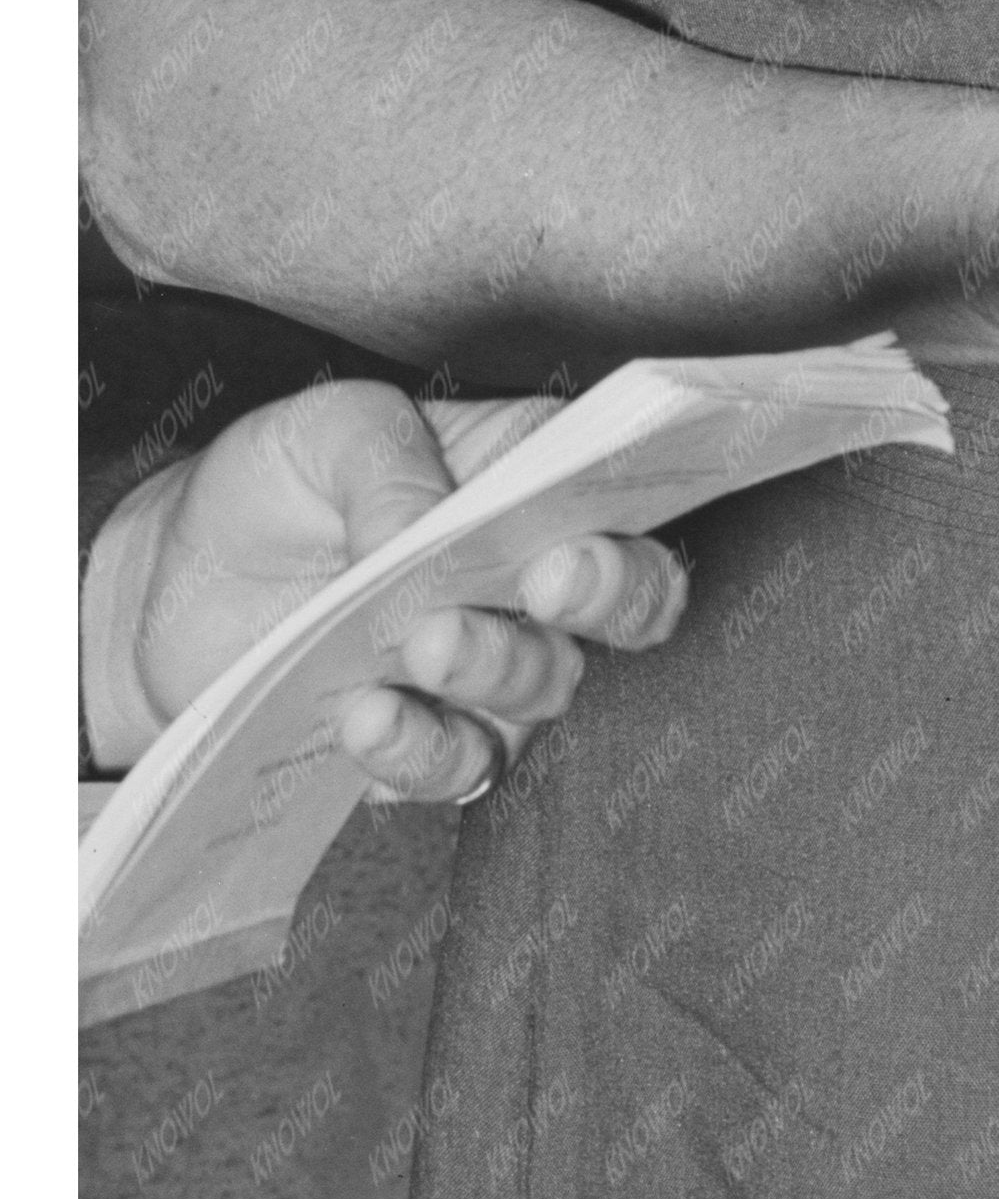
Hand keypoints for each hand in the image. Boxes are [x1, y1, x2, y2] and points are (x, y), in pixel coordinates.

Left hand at [85, 382, 691, 797]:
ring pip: (545, 690)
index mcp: (529, 481)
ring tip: (419, 646)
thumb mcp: (324, 432)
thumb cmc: (273, 486)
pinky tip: (369, 716)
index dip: (627, 525)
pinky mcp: (427, 743)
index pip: (621, 503)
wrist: (171, 587)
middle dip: (604, 601)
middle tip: (542, 587)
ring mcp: (486, 670)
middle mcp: (529, 581)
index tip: (575, 544)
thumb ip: (389, 470)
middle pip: (626, 606)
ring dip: (495, 670)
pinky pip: (458, 766)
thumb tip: (425, 533)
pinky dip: (420, 749)